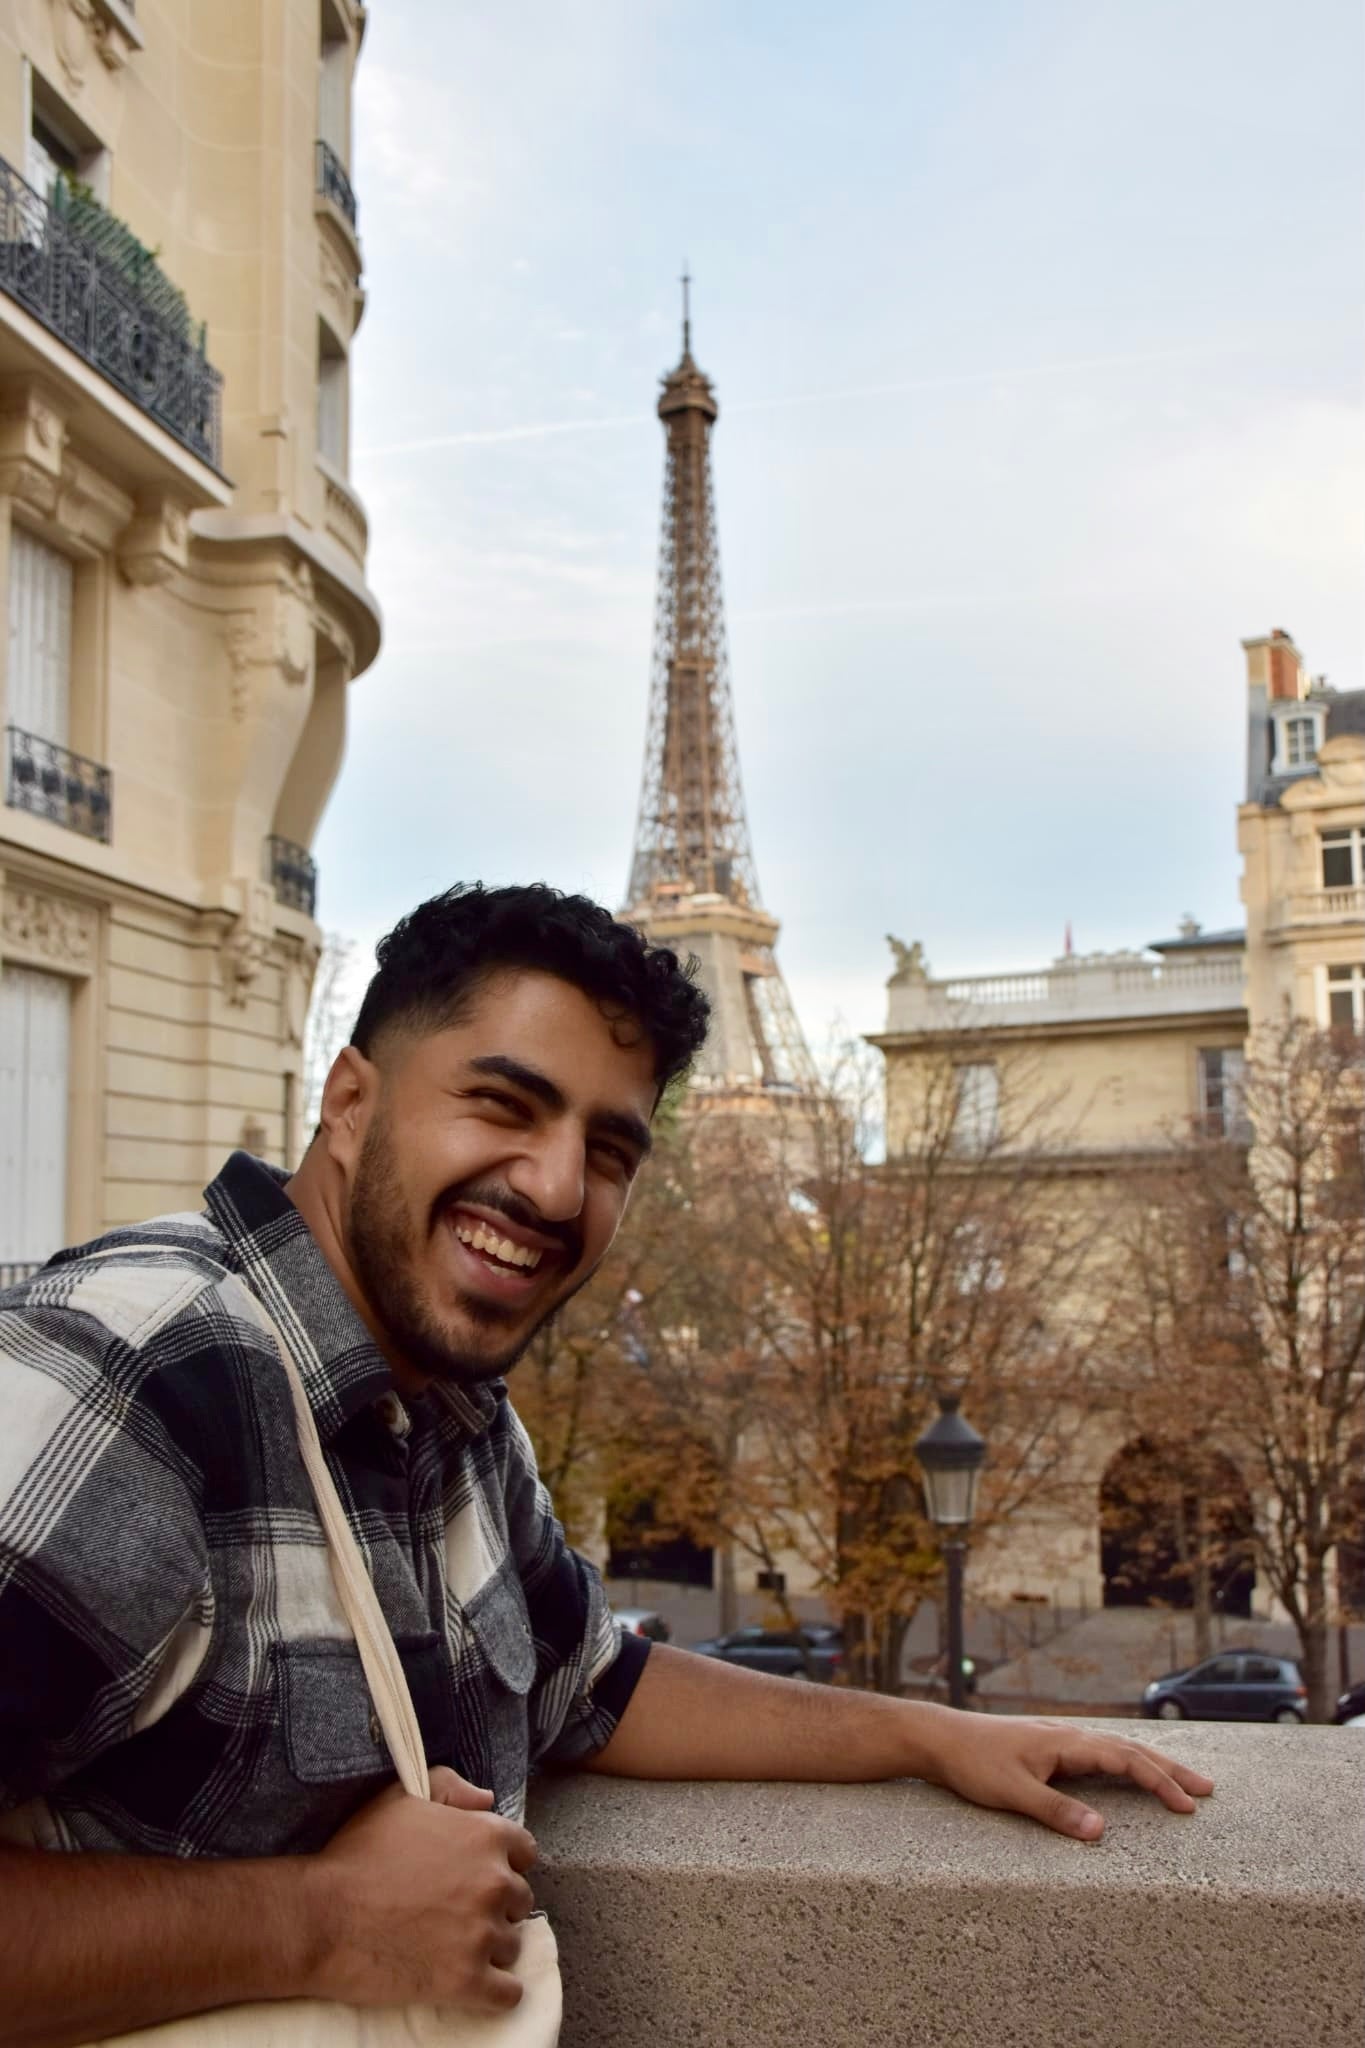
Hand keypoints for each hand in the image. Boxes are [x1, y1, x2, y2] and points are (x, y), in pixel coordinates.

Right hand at [307, 1766, 537, 2012]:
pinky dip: (495, 1991)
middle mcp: (494, 1882)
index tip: (475, 1878)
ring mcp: (483, 1934)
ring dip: (488, 1948)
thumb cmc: (356, 1854)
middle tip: (456, 1915)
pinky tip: (471, 1984)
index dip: (501, 1864)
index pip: (525, 1853)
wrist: (320, 1917)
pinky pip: (508, 1993)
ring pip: (511, 1946)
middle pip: (518, 1901)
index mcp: (485, 1835)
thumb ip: (450, 1787)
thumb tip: (486, 1799)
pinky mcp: (468, 1982)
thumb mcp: (400, 1798)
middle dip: (494, 1907)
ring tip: (449, 1947)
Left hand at [921, 1711, 1214, 1840]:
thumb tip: (1101, 1832)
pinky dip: (1126, 1760)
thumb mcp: (1013, 1793)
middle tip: (1206, 1789)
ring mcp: (1061, 1738)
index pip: (1126, 1760)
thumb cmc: (973, 1763)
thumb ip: (1057, 1812)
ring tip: (1181, 1780)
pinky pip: (1100, 1751)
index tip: (1188, 1806)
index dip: (1160, 1782)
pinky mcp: (1050, 1746)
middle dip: (1170, 1769)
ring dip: (1151, 1762)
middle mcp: (1070, 1735)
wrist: (940, 1737)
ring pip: (1117, 1747)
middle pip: (1130, 1749)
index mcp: (1067, 1742)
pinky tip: (1129, 1768)